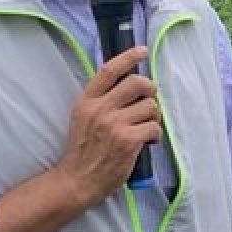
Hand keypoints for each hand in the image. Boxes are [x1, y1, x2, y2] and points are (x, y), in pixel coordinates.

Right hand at [56, 47, 159, 207]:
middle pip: (138, 83)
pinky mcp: (127, 140)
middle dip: (150, 90)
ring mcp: (114, 124)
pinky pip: (154, 127)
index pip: (109, 70)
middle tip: (148, 102)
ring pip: (150, 106)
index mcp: (87, 101)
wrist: (76, 181)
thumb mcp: (83, 118)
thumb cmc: (83, 151)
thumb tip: (131, 84)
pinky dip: (155, 135)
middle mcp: (100, 109)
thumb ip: (101, 100)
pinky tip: (147, 142)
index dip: (129, 57)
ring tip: (145, 128)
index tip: (142, 50)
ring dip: (153, 117)